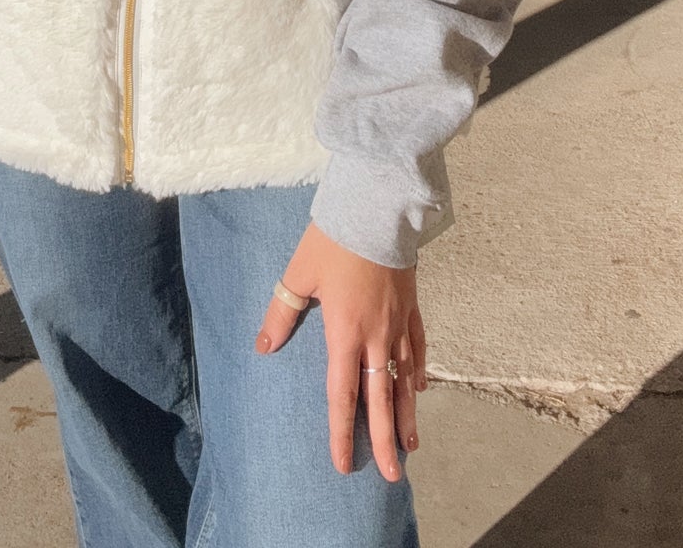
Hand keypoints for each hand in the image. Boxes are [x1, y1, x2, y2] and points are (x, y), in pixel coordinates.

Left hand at [255, 220, 426, 481]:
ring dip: (406, 416)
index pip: (343, 395)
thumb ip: (282, 312)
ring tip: (409, 447)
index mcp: (346, 333)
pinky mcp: (411, 307)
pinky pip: (417, 349)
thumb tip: (264, 347)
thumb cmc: (335, 240)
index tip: (343, 465)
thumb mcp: (299, 273)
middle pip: (381, 400)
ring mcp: (398, 323)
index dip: (341, 432)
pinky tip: (418, 390)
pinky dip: (417, 372)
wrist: (378, 207)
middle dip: (384, 440)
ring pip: (404, 381)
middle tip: (390, 475)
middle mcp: (376, 337)